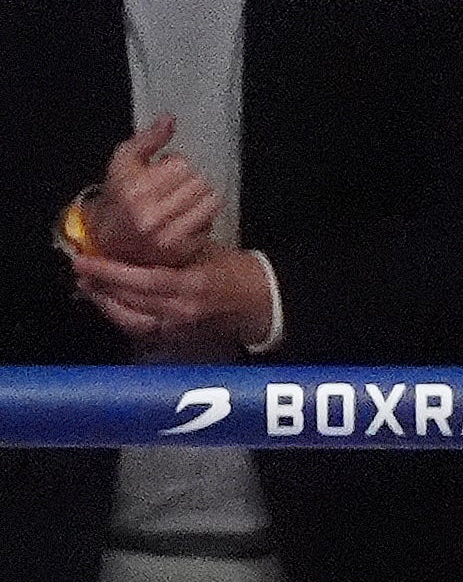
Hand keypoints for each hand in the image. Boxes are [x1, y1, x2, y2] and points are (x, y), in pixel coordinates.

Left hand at [70, 244, 274, 350]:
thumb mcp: (205, 252)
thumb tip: (131, 244)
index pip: (144, 281)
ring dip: (106, 302)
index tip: (86, 260)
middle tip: (82, 269)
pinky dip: (121, 316)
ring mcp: (178, 328)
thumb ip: (170, 252)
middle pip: (131, 301)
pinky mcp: (176, 338)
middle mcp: (182, 310)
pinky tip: (110, 303)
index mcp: (194, 285)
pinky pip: (140, 328)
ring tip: (90, 286)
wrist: (261, 302)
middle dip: (102, 285)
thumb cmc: (236, 270)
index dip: (111, 272)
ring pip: (130, 318)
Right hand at [82, 116, 222, 265]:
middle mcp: (149, 217)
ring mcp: (167, 237)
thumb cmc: (121, 198)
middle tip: (173, 188)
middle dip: (189, 181)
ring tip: (181, 201)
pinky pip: (210, 221)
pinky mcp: (182, 250)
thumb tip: (169, 119)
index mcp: (133, 192)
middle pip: (199, 182)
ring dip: (200, 197)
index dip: (174, 165)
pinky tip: (184, 218)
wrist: (112, 241)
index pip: (181, 165)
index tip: (162, 172)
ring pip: (210, 200)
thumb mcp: (124, 163)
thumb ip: (148, 139)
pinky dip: (202, 217)